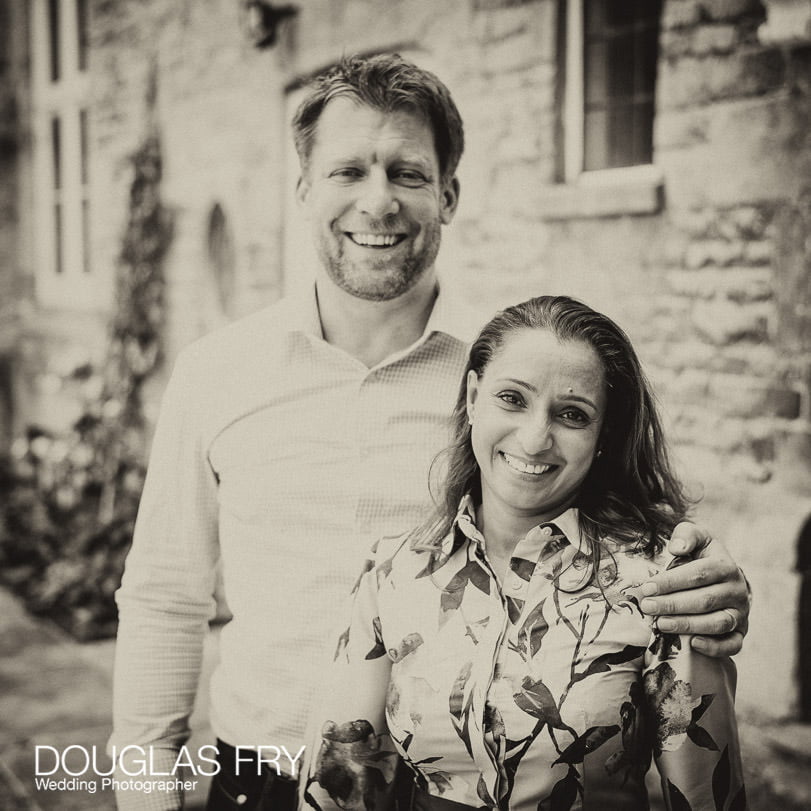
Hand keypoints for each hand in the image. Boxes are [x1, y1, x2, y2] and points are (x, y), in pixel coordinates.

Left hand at [639, 521, 750, 656]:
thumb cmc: (702, 556)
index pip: (698, 574)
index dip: (671, 582)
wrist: (725, 578)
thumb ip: (686, 535)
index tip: (646, 587)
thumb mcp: (697, 537)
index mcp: (725, 566)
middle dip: (672, 604)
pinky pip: (733, 645)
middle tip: (647, 606)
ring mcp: (740, 613)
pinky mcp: (740, 633)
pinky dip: (715, 647)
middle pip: (704, 600)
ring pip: (717, 623)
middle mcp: (737, 591)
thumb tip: (677, 548)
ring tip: (660, 623)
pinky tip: (692, 644)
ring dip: (687, 625)